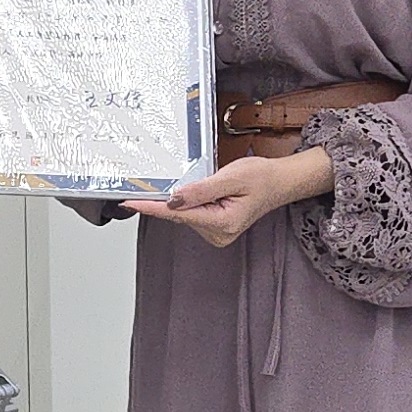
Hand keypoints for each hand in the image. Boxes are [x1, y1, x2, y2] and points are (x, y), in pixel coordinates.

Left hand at [134, 147, 334, 249]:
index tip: (131, 202)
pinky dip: (190, 202)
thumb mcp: (231, 177)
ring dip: (185, 198)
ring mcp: (216, 233)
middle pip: (179, 215)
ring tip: (211, 182)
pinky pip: (193, 214)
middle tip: (174, 179)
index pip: (177, 214)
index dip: (151, 207)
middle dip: (170, 198)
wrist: (280, 182)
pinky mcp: (215, 228)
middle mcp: (217, 233)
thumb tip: (173, 199)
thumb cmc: (262, 178)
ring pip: (185, 214)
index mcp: (221, 223)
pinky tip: (203, 191)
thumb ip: (200, 190)